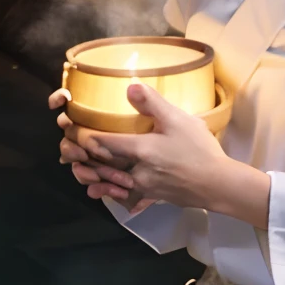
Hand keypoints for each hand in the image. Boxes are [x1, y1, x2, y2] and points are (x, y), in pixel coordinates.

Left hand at [55, 82, 231, 213]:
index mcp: (139, 149)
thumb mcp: (178, 120)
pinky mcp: (154, 196)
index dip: (83, 136)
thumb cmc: (198, 150)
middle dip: (83, 159)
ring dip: (93, 178)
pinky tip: (109, 194)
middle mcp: (136, 170)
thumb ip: (153, 104)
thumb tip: (129, 87)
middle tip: (66, 153)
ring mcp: (144, 186)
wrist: (218, 184)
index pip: (102, 143)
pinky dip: (114, 194)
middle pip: (101, 166)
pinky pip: (128, 197)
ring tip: (79, 172)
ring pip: (111, 183)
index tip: (70, 130)